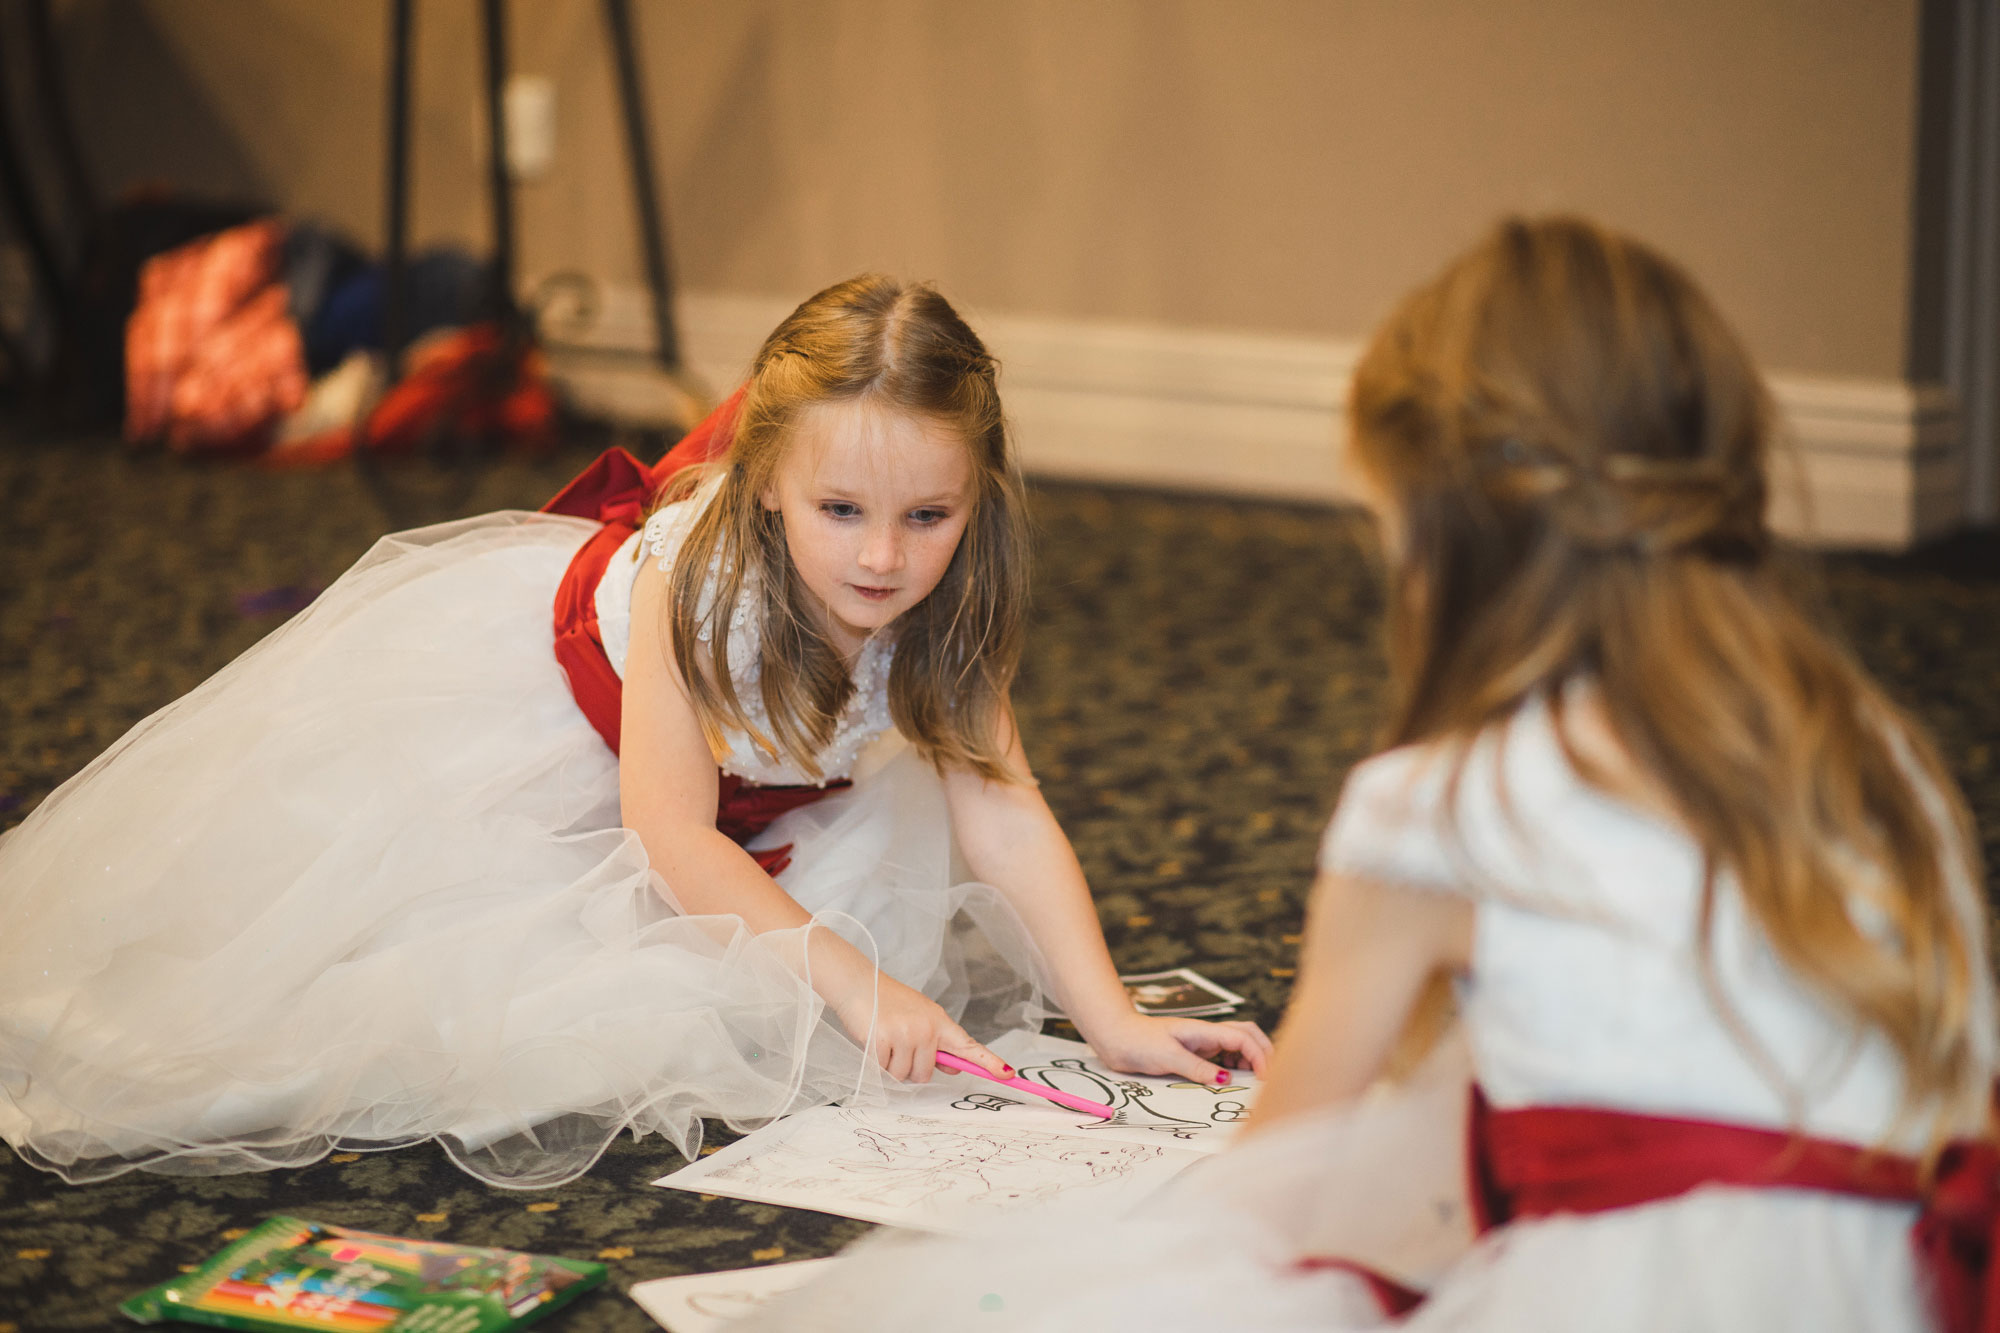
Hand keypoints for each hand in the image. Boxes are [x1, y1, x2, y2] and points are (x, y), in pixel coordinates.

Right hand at [834, 971, 1010, 1083]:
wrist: (858, 983)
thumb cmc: (889, 1002)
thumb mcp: (920, 1017)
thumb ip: (937, 1043)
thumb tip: (956, 1067)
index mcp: (939, 1022)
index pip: (969, 1046)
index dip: (990, 1062)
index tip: (1009, 1074)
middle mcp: (926, 1028)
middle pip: (925, 1074)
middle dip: (910, 1069)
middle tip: (898, 1046)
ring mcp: (905, 1034)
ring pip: (904, 1076)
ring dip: (891, 1067)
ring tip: (885, 1042)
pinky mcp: (883, 1040)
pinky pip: (883, 1072)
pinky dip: (876, 1064)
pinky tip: (873, 1042)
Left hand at [1083, 1014, 1273, 1085]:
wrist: (1116, 1037)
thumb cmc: (1139, 1042)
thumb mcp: (1167, 1056)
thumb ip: (1196, 1068)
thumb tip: (1225, 1081)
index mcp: (1205, 1031)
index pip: (1243, 1038)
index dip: (1260, 1055)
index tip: (1265, 1078)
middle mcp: (1208, 1035)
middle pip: (1248, 1035)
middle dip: (1264, 1052)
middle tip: (1269, 1078)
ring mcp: (1203, 1044)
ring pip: (1238, 1047)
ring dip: (1250, 1061)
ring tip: (1254, 1084)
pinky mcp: (1196, 1054)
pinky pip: (1223, 1059)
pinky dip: (1235, 1068)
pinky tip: (1231, 1083)